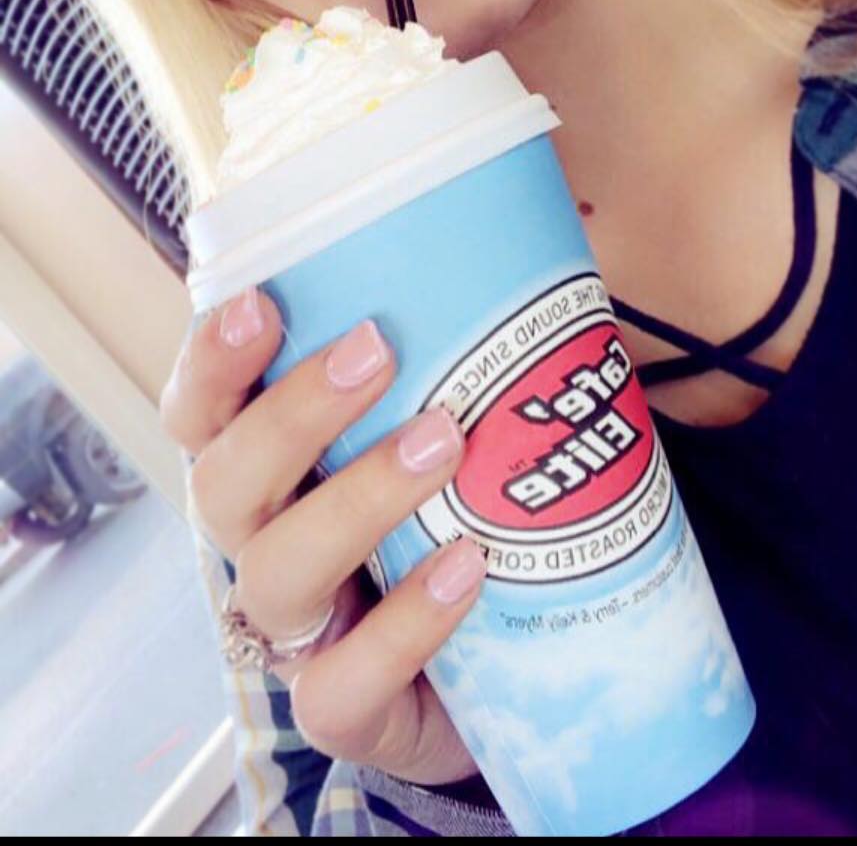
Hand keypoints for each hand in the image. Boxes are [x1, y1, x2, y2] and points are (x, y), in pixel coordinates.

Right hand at [160, 287, 486, 784]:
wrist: (501, 667)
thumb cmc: (459, 518)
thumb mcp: (442, 432)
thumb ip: (458, 362)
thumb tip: (537, 264)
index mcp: (270, 470)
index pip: (202, 412)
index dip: (212, 360)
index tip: (264, 301)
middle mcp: (262, 544)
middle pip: (222, 483)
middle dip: (291, 413)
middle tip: (375, 349)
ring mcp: (297, 632)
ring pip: (277, 571)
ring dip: (355, 497)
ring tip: (446, 440)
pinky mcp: (346, 708)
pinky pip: (342, 685)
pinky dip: (404, 623)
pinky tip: (468, 564)